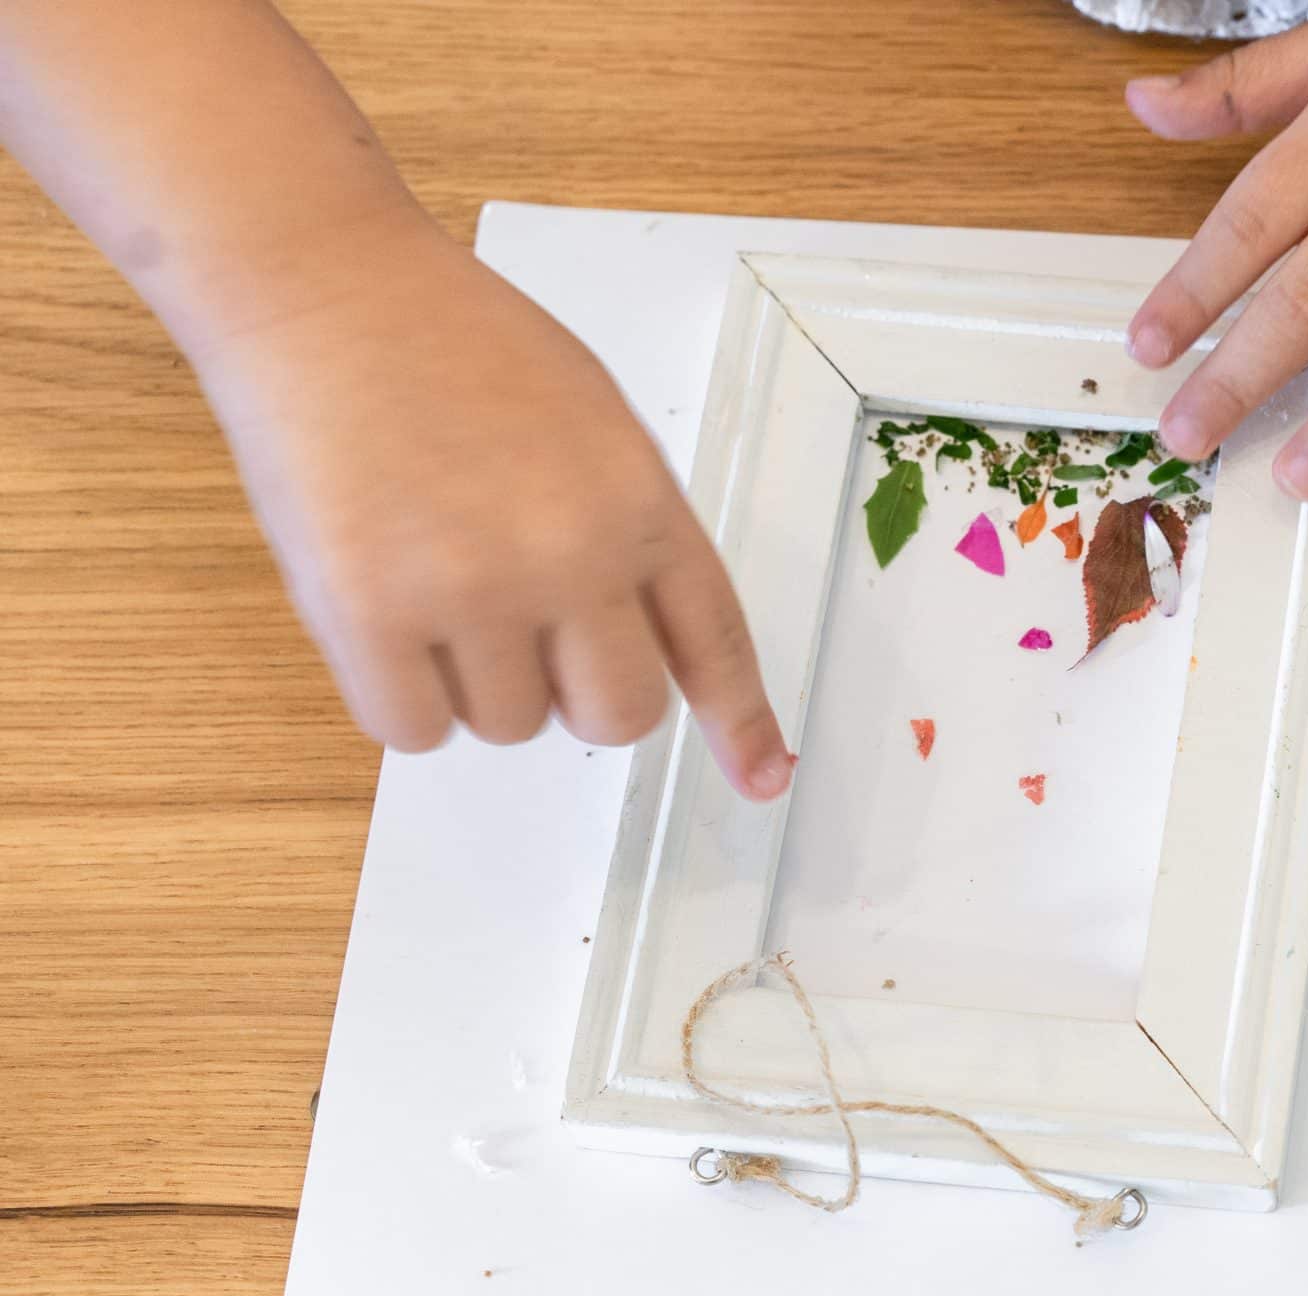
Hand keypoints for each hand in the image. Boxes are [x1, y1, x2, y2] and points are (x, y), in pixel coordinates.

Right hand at [189, 214, 792, 798]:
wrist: (325, 286)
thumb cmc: (454, 344)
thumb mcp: (593, 422)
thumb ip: (629, 529)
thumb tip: (643, 640)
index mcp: (641, 503)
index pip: (715, 642)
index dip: (740, 722)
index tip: (763, 779)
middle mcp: (574, 554)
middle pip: (616, 716)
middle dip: (577, 693)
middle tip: (525, 633)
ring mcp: (473, 587)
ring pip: (511, 725)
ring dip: (477, 681)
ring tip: (435, 575)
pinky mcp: (370, 612)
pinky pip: (412, 730)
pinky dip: (399, 695)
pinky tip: (383, 612)